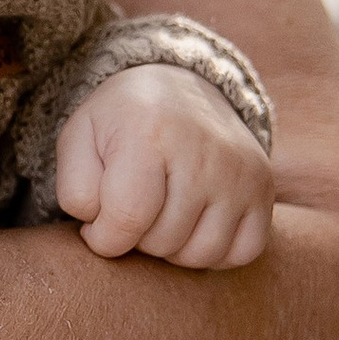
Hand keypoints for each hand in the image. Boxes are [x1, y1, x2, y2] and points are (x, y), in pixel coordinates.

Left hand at [54, 62, 273, 270]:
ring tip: (161, 218)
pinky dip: (215, 252)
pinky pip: (243, 252)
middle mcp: (203, 152)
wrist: (179, 86)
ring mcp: (240, 172)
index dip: (103, 237)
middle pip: (162, 241)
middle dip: (137, 239)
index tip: (97, 225)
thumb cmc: (121, 121)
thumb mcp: (80, 138)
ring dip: (173, 249)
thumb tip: (101, 230)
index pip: (125, 218)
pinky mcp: (263, 187)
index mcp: (150, 133)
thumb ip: (75, 189)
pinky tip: (195, 226)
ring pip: (201, 254)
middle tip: (133, 209)